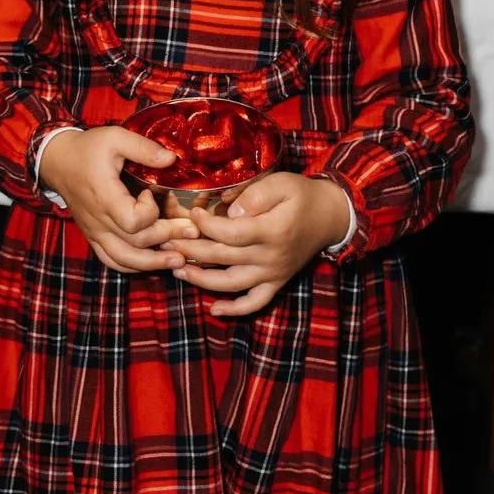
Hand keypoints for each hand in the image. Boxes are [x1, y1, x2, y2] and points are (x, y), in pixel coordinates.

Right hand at [37, 127, 197, 274]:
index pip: (133, 221)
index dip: (150, 212)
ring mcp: (95, 231)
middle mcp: (99, 220)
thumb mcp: (115, 137)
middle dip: (168, 238)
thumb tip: (172, 159)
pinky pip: (112, 260)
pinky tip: (152, 263)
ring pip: (123, 260)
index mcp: (104, 197)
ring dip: (153, 263)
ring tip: (178, 261)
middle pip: (136, 243)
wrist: (58, 161)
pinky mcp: (94, 236)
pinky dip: (132, 266)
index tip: (151, 193)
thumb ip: (143, 148)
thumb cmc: (88, 148)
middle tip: (192, 232)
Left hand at [166, 173, 353, 317]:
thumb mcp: (281, 183)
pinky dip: (235, 310)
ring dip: (201, 279)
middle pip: (222, 258)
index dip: (205, 225)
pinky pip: (255, 302)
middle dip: (189, 249)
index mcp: (272, 230)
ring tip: (176, 269)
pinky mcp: (276, 282)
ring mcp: (273, 273)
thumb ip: (255, 196)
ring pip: (231, 284)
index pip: (230, 233)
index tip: (191, 213)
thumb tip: (230, 213)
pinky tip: (214, 310)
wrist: (330, 216)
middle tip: (163, 240)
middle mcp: (271, 256)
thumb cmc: (301, 195)